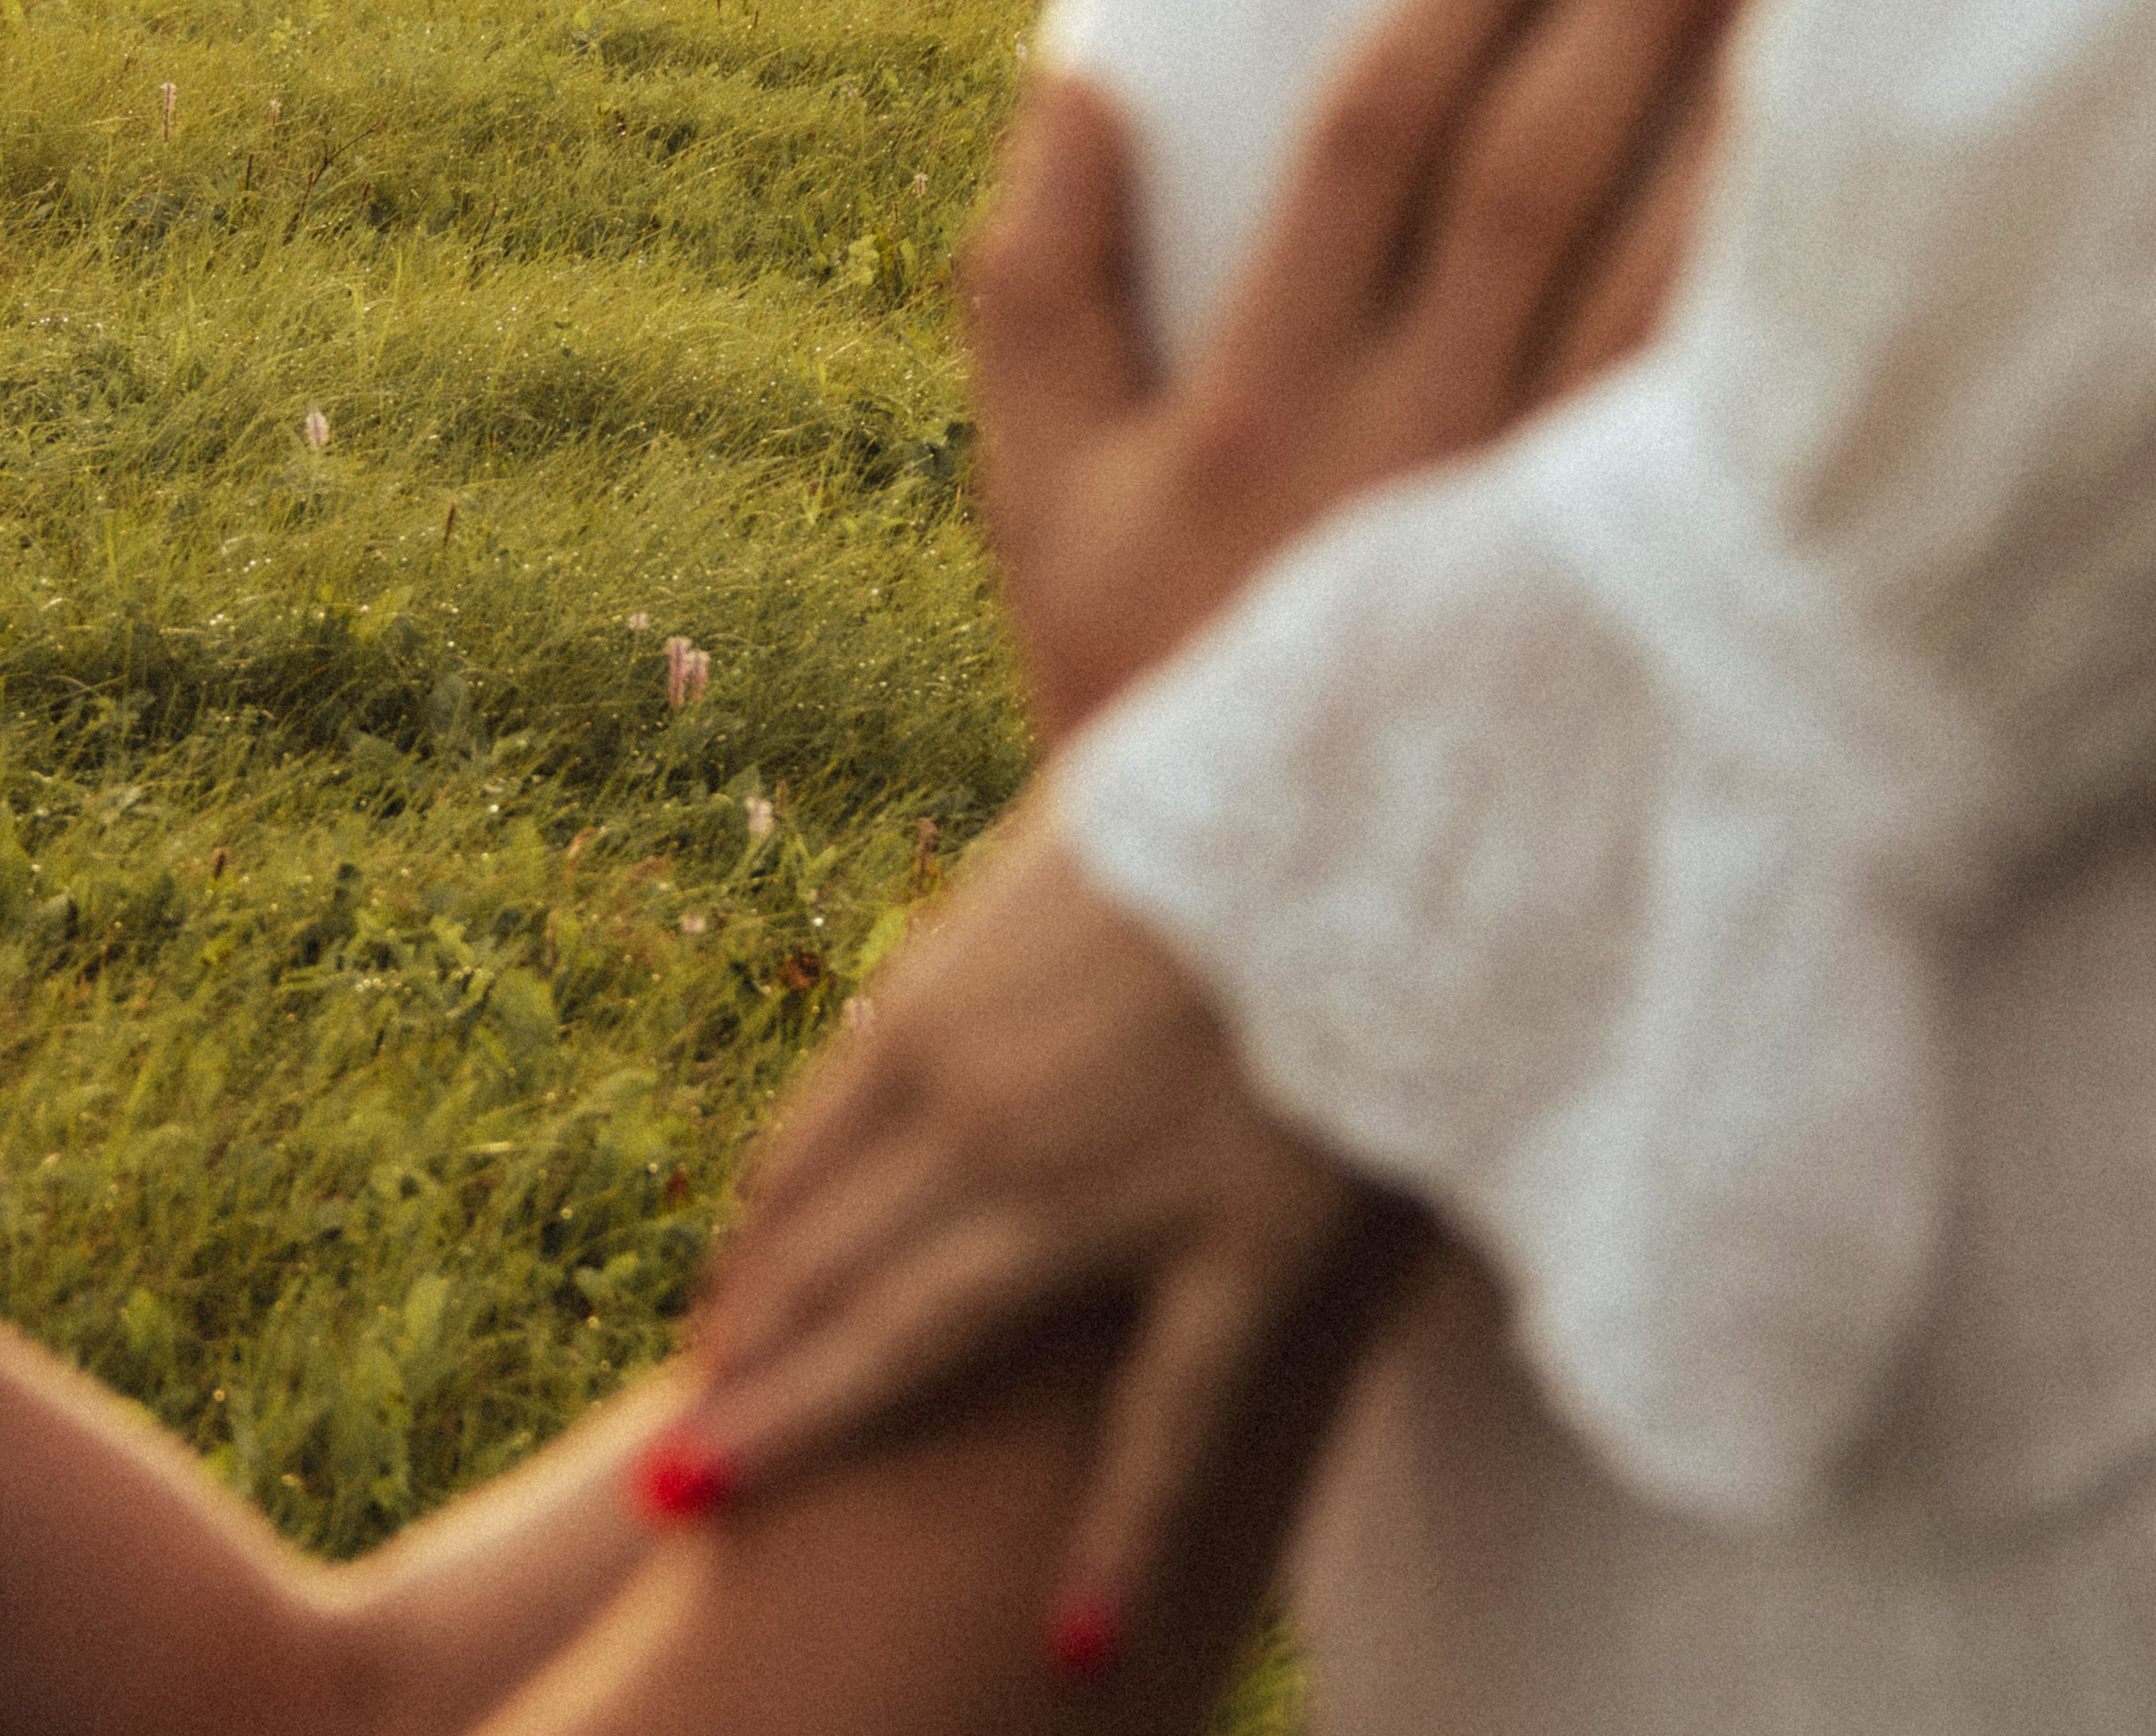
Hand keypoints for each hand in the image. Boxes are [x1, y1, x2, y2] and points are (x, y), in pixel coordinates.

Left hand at [687, 799, 1408, 1683]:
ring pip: (917, 1339)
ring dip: (802, 1422)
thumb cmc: (1222, 792)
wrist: (1364, 790)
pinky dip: (1119, 1535)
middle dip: (749, 1353)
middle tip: (688, 1449)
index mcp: (936, 1008)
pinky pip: (1168, 1420)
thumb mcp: (1065, 846)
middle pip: (825, 1259)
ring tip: (702, 1500)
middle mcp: (984, 1113)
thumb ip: (1013, 935)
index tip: (724, 1311)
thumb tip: (1002, 957)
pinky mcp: (1240, 1246)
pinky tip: (1069, 1643)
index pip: (802, 1157)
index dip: (754, 1247)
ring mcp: (1101, 1192)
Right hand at [971, 0, 1779, 735]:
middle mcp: (1398, 449)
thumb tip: (1072, 69)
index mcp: (1253, 399)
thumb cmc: (1137, 682)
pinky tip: (1850, 202)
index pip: (1371, 137)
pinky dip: (1773, 304)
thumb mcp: (1032, 497)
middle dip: (1629, 4)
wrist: (1241, 940)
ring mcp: (1514, 534)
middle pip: (1531, 177)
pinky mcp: (1605, 604)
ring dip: (1735, 116)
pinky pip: (1707, 429)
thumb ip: (1031, 282)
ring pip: (1649, 288)